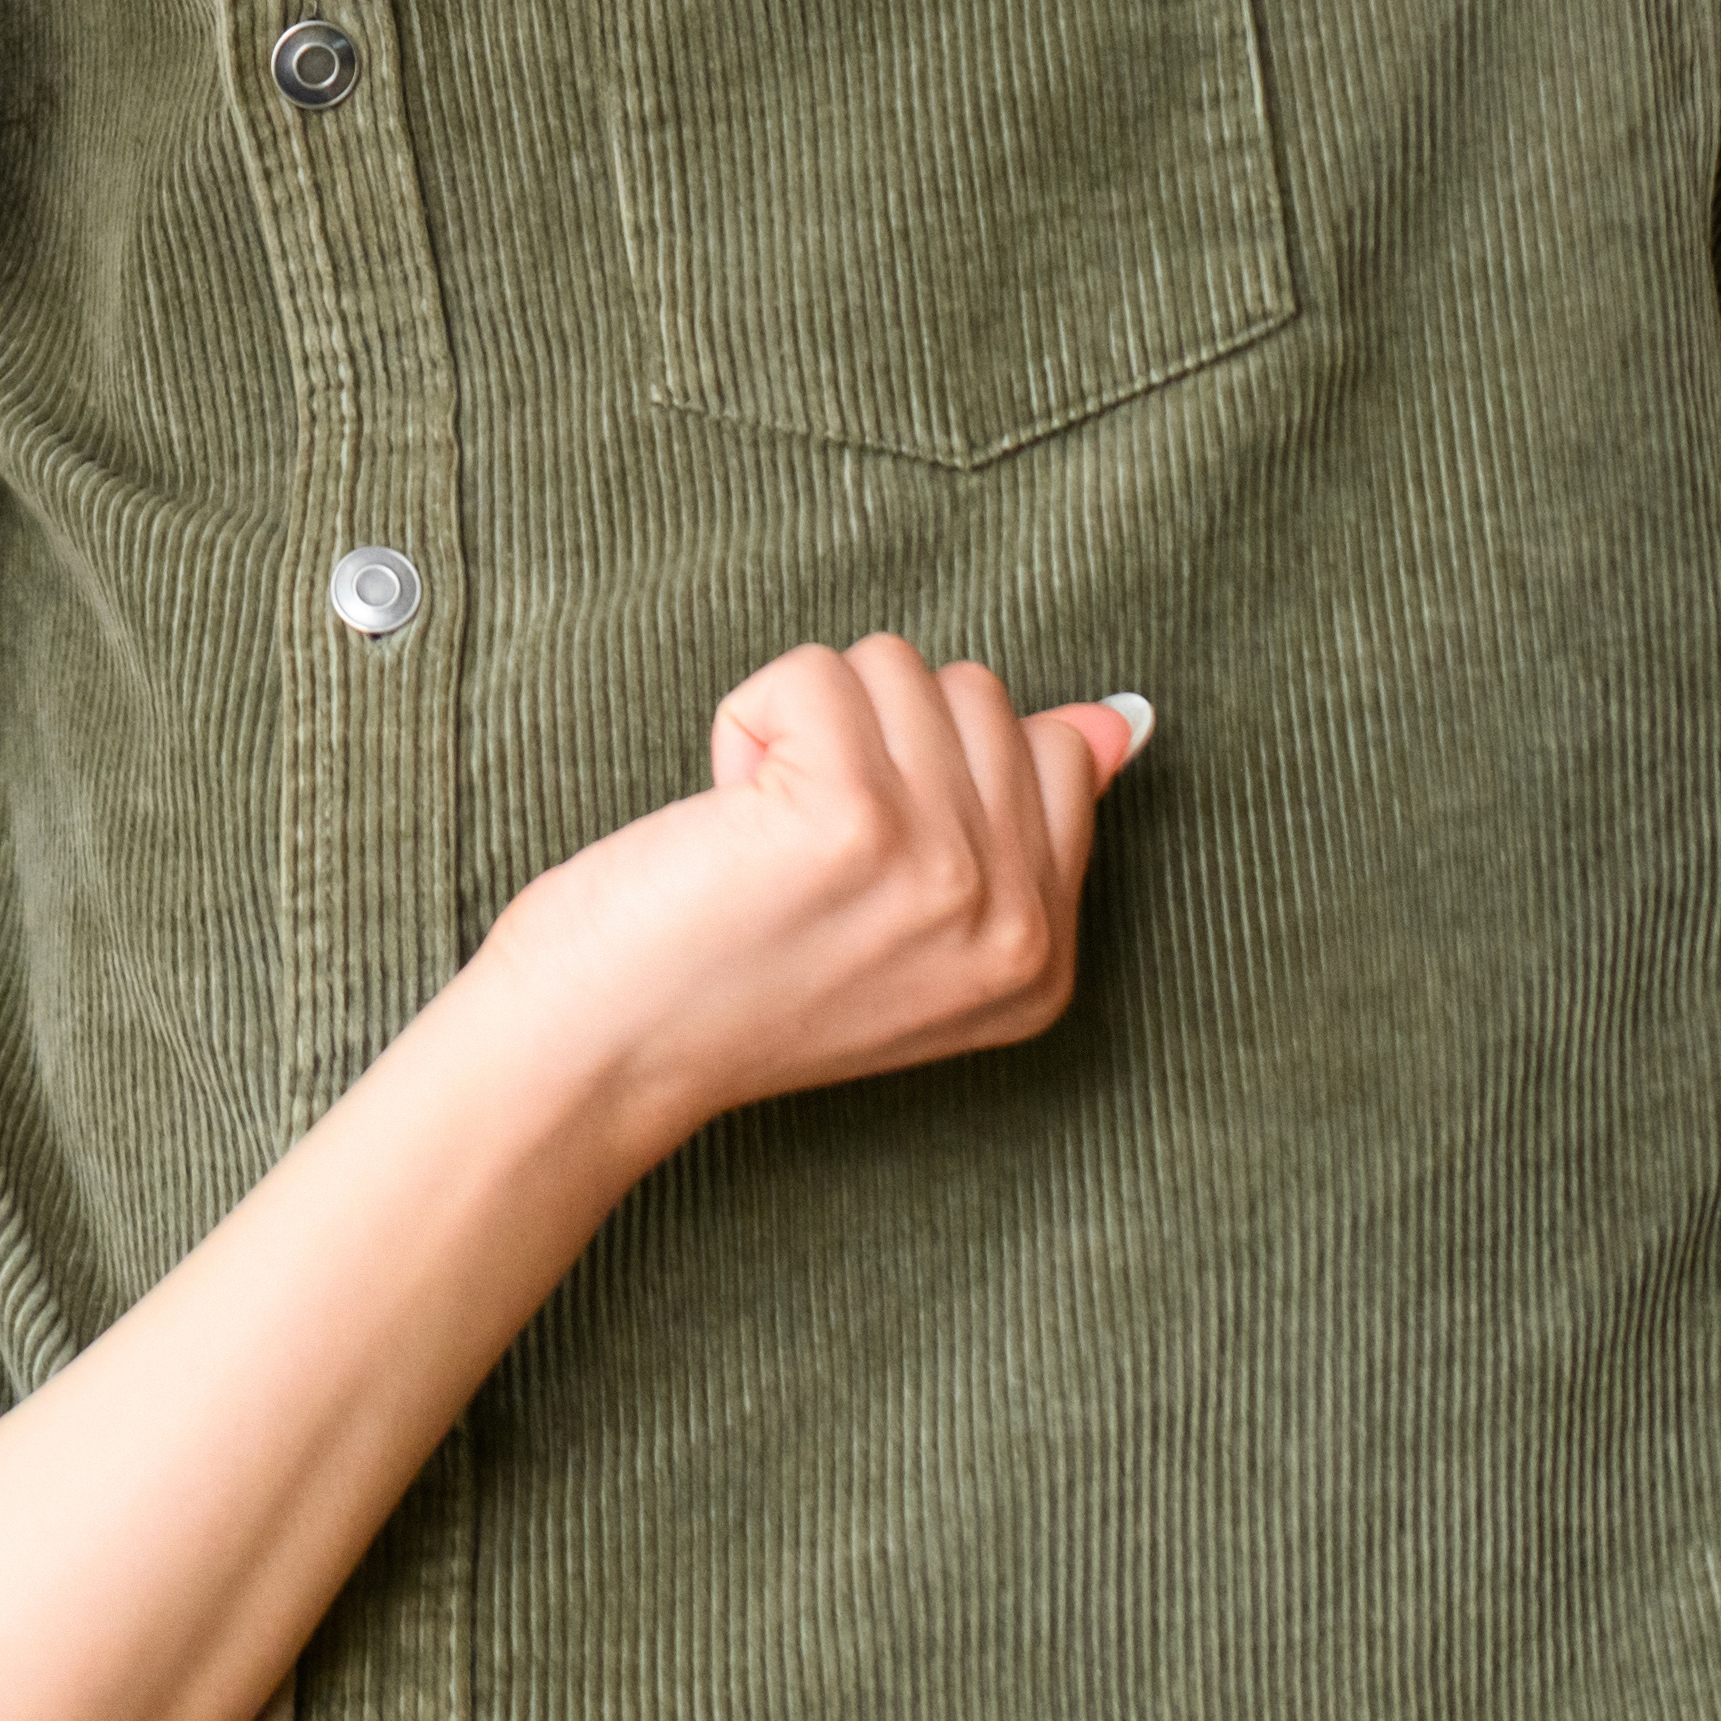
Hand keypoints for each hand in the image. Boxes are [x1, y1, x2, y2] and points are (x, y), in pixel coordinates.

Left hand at [459, 638, 1144, 1159]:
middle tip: (797, 853)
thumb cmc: (726, 973)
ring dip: (803, 727)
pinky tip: (723, 815)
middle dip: (869, 737)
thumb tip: (1121, 718)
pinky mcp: (857, 817)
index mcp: (1044, 963)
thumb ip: (1022, 822)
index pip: (1059, 749)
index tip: (857, 860)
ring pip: (897, 669)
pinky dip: (748, 719)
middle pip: (978, 695)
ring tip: (758, 837)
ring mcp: (946, 873)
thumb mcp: (906, 919)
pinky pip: (816, 672)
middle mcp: (1018, 931)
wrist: (599, 1050)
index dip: (931, 764)